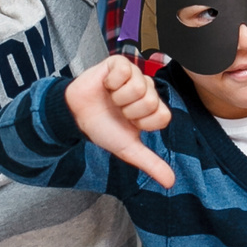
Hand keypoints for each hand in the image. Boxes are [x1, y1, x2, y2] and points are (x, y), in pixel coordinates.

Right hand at [65, 54, 175, 188]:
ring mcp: (134, 74)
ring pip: (139, 86)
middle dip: (129, 111)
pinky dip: (111, 82)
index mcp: (152, 108)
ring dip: (119, 97)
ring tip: (110, 98)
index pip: (164, 116)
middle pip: (152, 101)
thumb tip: (171, 183)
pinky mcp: (119, 63)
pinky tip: (105, 85)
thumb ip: (150, 163)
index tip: (130, 123)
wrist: (76, 116)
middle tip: (117, 110)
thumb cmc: (102, 128)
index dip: (144, 123)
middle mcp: (147, 89)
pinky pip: (125, 71)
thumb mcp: (127, 149)